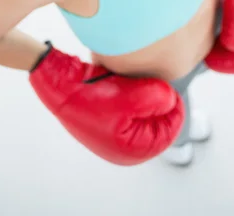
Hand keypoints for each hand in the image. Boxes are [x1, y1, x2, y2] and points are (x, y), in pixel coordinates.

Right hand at [29, 43, 184, 164]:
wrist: (58, 84)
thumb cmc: (87, 97)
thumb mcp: (132, 96)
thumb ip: (160, 99)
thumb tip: (170, 98)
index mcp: (131, 150)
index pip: (168, 132)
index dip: (175, 109)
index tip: (173, 90)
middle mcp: (123, 147)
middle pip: (156, 123)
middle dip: (157, 103)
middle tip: (153, 84)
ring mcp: (113, 134)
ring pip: (143, 113)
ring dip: (143, 96)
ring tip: (132, 83)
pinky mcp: (105, 119)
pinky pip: (128, 108)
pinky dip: (129, 94)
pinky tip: (121, 83)